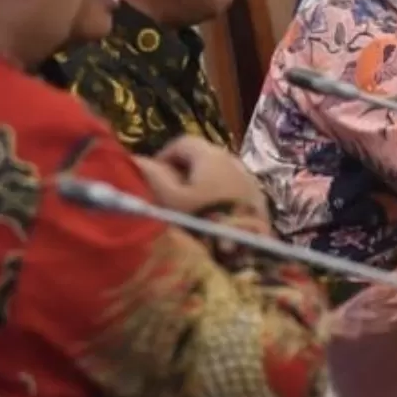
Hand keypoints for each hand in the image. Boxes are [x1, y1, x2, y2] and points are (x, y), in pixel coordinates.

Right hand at [136, 136, 269, 222]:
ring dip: (201, 187)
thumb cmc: (203, 220)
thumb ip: (152, 176)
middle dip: (182, 173)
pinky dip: (219, 199)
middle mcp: (234, 161)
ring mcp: (250, 182)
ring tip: (189, 211)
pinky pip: (233, 192)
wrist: (247, 254)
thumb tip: (136, 159)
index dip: (162, 156)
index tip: (152, 178)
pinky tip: (212, 220)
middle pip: (202, 158)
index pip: (182, 143)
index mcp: (212, 155)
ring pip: (218, 176)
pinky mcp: (260, 203)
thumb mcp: (170, 200)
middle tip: (167, 197)